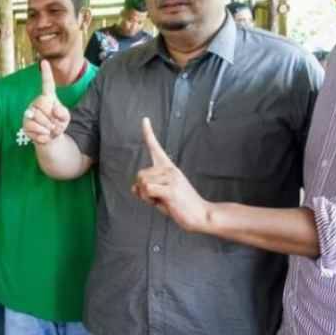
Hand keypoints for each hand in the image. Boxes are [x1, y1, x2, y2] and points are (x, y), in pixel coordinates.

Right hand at [22, 60, 69, 144]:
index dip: (46, 73)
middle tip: (55, 125)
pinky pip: (34, 128)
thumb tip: (52, 109)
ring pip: (38, 118)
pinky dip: (43, 134)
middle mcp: (36, 102)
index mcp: (47, 98)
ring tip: (50, 130)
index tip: (45, 61)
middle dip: (52, 117)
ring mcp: (29, 113)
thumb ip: (63, 112)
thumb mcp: (66, 118)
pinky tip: (44, 135)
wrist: (51, 139)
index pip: (47, 84)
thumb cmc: (58, 124)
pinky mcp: (25, 124)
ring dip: (49, 128)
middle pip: (42, 104)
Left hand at [133, 117, 211, 232]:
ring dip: (146, 196)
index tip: (144, 119)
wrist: (201, 215)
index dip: (148, 133)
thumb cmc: (181, 206)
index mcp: (169, 168)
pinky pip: (147, 189)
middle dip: (143, 190)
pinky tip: (160, 203)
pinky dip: (148, 198)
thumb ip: (147, 189)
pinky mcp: (170, 189)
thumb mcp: (161, 195)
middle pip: (140, 174)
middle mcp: (169, 170)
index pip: (155, 147)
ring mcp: (171, 178)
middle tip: (159, 198)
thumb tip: (134, 188)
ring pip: (142, 182)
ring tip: (162, 201)